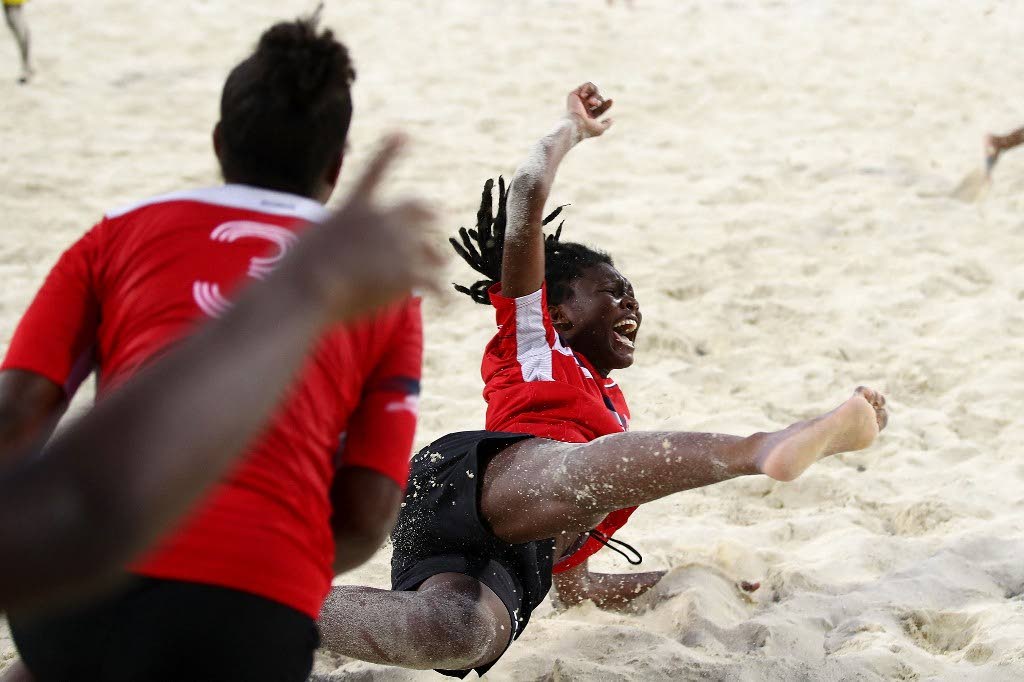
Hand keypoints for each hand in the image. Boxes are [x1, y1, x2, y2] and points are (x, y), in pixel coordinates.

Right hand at [283, 135, 443, 320]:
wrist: (306, 288)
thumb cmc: (293, 274)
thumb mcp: (304, 246)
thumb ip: (326, 245)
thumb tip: (324, 261)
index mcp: (353, 207)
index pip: (375, 170)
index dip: (390, 150)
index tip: (402, 134)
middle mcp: (382, 219)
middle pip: (419, 208)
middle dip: (431, 213)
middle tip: (439, 218)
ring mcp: (399, 244)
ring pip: (431, 250)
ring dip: (437, 256)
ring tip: (442, 264)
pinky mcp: (409, 272)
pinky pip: (434, 284)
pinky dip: (442, 295)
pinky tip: (447, 303)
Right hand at [565, 82, 613, 138]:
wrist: (575, 124)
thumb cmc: (587, 128)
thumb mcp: (600, 129)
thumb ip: (607, 125)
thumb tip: (612, 120)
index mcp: (588, 116)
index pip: (600, 108)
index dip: (606, 104)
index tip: (611, 101)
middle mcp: (583, 108)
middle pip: (597, 98)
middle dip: (599, 100)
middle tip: (596, 104)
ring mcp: (579, 101)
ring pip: (593, 90)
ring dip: (594, 95)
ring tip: (591, 101)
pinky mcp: (574, 94)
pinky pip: (586, 85)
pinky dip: (588, 88)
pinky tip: (584, 95)